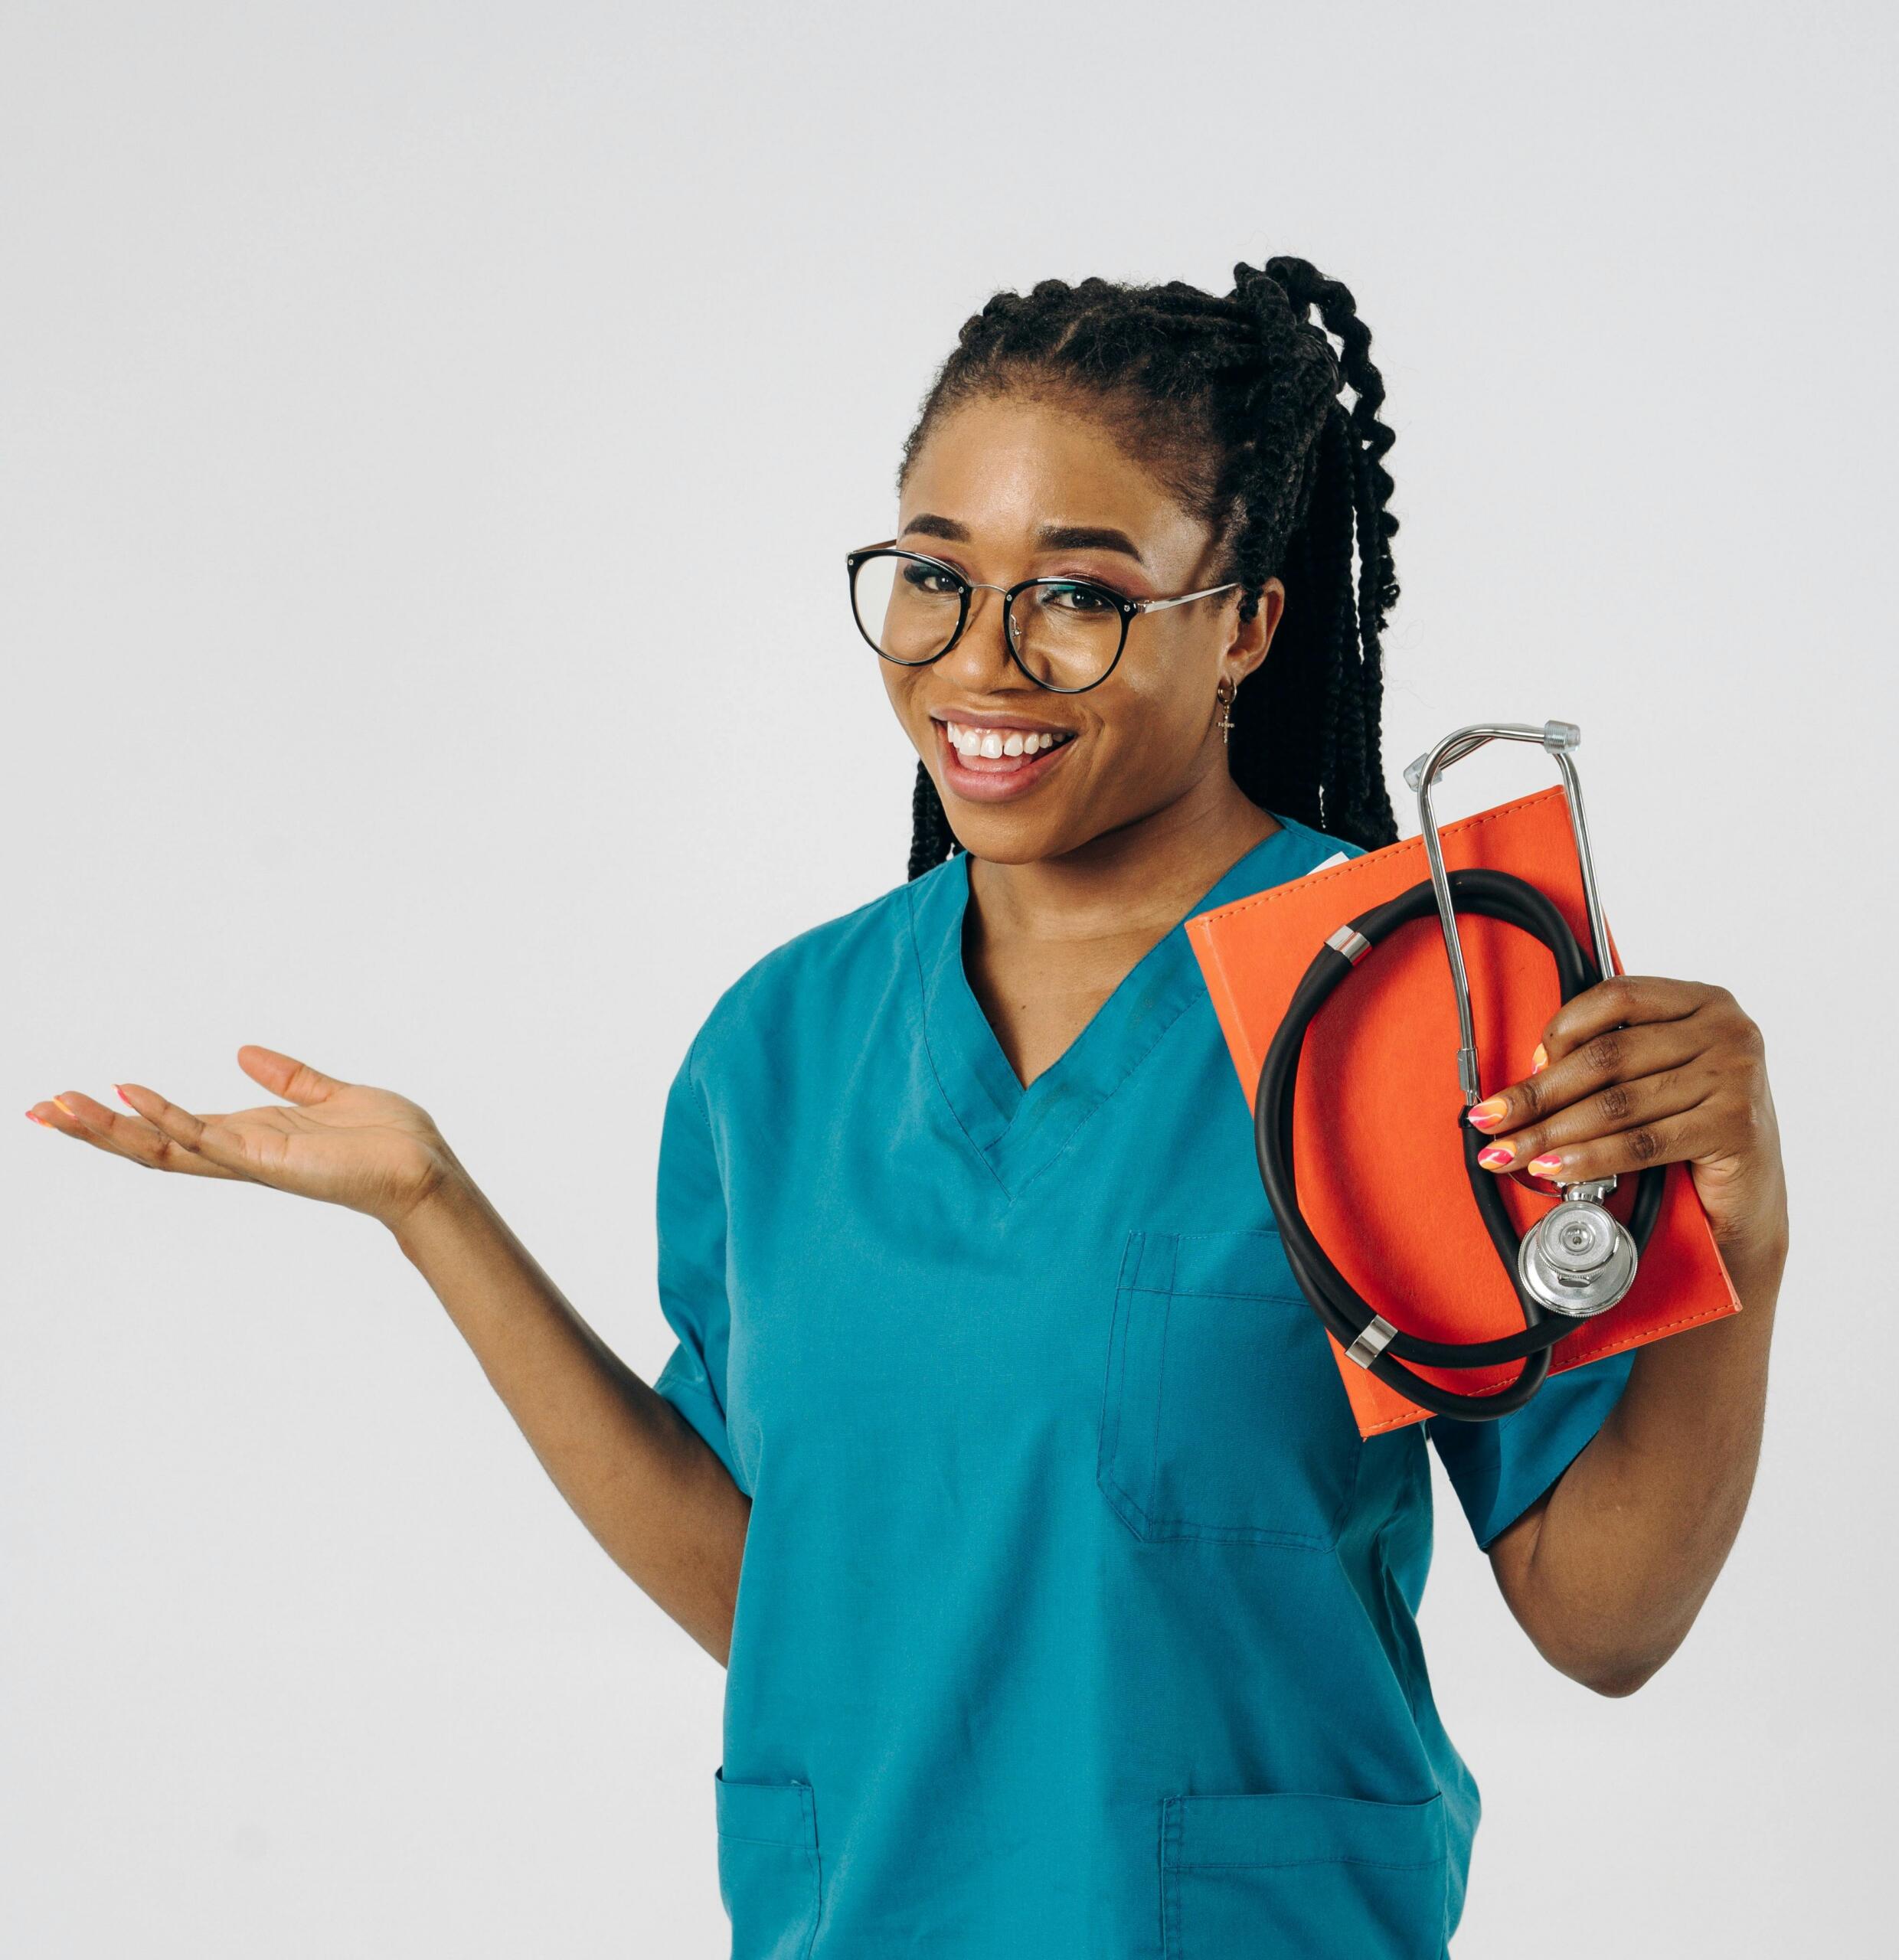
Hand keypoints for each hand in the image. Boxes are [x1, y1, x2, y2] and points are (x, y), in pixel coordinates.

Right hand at [27, 1043, 455, 1233]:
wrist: (426, 1170)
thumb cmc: (388, 1142)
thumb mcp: (330, 1096)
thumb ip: (288, 1077)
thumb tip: (244, 1051)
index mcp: (251, 1137)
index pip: (171, 1127)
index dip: (123, 1116)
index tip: (75, 1099)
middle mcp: (241, 1152)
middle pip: (149, 1143)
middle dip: (93, 1129)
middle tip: (39, 1108)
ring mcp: (250, 1160)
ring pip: (163, 1145)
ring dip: (109, 1127)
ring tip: (58, 1105)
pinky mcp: (269, 1160)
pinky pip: (207, 1137)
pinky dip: (168, 1115)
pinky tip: (131, 1095)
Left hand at [1462, 976, 1788, 1259]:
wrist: (1750, 1197)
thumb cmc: (1693, 1128)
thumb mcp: (1656, 1075)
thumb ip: (1611, 1057)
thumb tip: (1536, 1067)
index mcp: (1703, 1002)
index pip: (1616, 997)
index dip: (1561, 1029)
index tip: (1526, 1066)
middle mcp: (1727, 1031)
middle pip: (1607, 1056)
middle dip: (1538, 1094)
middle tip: (1492, 1120)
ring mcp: (1736, 1078)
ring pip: (1617, 1104)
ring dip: (1550, 1133)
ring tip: (1509, 1153)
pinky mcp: (1736, 1128)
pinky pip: (1641, 1143)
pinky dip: (1588, 1158)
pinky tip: (1554, 1169)